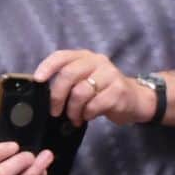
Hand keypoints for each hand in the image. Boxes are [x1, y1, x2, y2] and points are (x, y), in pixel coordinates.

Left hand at [34, 50, 155, 125]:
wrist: (137, 99)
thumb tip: (45, 92)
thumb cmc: (106, 91)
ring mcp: (111, 75)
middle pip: (68, 75)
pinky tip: (89, 117)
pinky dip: (87, 114)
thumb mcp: (87, 79)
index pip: (62, 56)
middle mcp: (98, 62)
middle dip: (57, 96)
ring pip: (80, 92)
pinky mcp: (119, 91)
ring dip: (73, 110)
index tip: (38, 80)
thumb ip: (70, 80)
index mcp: (86, 57)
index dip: (47, 67)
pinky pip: (94, 105)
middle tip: (55, 111)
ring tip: (75, 118)